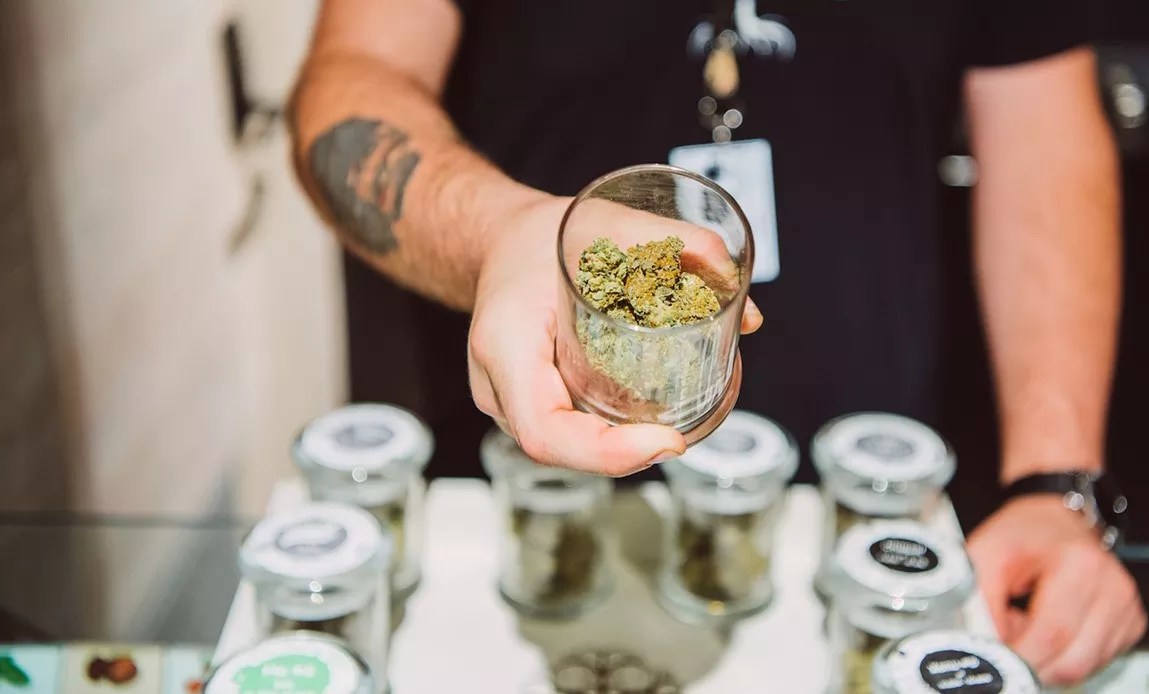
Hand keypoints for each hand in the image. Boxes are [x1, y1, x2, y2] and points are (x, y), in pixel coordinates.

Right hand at [467, 194, 762, 475]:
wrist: (499, 242)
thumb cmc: (541, 236)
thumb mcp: (604, 221)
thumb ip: (668, 239)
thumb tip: (729, 275)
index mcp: (507, 341)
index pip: (546, 429)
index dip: (608, 451)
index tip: (668, 440)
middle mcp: (497, 382)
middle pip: (558, 447)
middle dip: (623, 454)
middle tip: (677, 437)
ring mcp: (504, 402)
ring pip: (561, 448)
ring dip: (616, 450)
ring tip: (664, 431)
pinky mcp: (522, 406)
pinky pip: (561, 435)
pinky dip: (603, 437)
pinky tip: (639, 424)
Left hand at [967, 495, 1146, 684]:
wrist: (1052, 522)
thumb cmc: (1021, 536)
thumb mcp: (984, 554)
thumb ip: (978, 600)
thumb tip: (982, 643)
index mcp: (1078, 564)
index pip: (1051, 634)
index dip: (1019, 658)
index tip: (997, 663)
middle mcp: (1111, 586)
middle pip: (1073, 661)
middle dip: (1033, 663)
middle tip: (1007, 643)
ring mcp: (1124, 606)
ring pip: (1083, 667)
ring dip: (1049, 659)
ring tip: (1027, 625)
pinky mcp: (1129, 623)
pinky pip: (1094, 661)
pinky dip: (1066, 654)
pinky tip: (1050, 627)